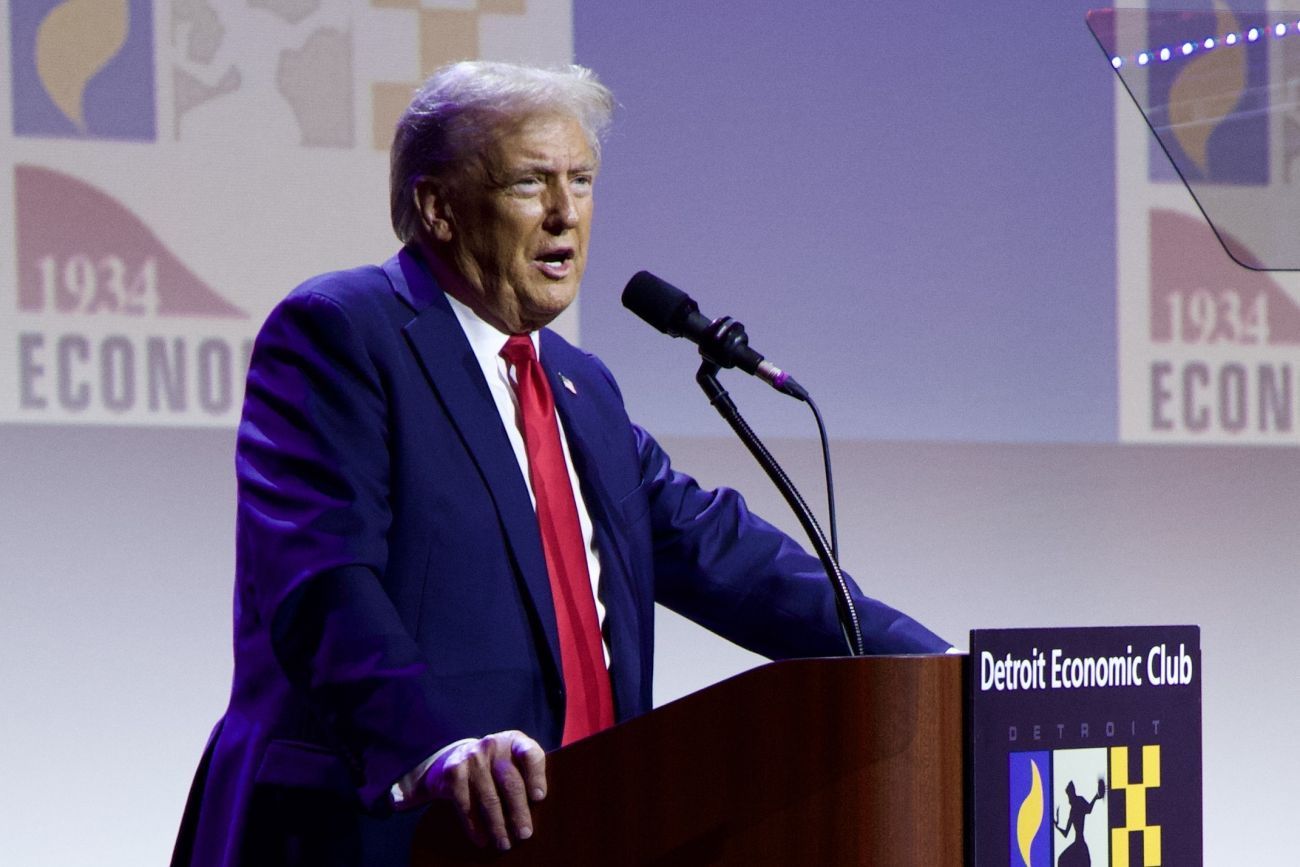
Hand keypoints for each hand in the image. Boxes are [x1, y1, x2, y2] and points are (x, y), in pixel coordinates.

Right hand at [424, 731, 546, 850]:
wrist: (456, 756)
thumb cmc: (497, 764)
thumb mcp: (514, 758)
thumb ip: (528, 773)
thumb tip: (541, 809)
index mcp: (514, 741)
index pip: (530, 754)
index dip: (536, 776)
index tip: (539, 798)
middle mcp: (493, 745)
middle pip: (510, 782)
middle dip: (519, 812)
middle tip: (524, 834)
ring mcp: (472, 758)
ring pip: (489, 798)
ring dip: (497, 825)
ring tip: (504, 843)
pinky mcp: (454, 773)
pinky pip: (466, 805)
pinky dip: (475, 826)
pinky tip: (482, 839)